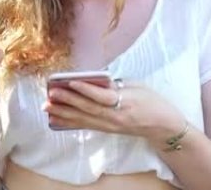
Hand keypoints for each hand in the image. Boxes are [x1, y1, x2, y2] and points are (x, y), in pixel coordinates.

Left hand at [43, 79, 185, 142]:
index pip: (101, 96)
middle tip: (51, 94)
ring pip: (83, 119)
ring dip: (64, 112)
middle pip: (88, 108)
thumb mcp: (137, 87)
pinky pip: (86, 125)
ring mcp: (110, 125)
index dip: (85, 89)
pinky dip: (70, 122)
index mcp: (125, 103)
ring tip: (48, 106)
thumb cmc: (153, 103)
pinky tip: (57, 118)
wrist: (163, 126)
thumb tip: (95, 81)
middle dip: (68, 101)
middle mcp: (115, 117)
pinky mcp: (108, 130)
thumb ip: (116, 85)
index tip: (70, 81)